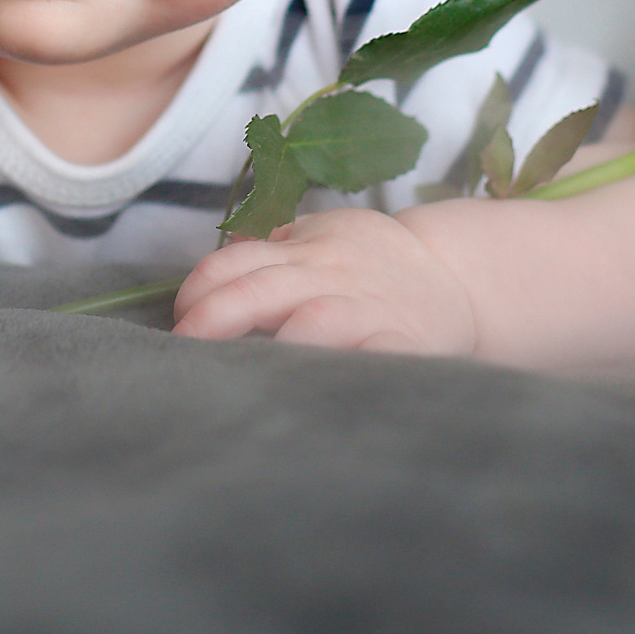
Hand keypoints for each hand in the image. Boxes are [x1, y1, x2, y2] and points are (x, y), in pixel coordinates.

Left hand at [170, 207, 475, 355]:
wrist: (455, 275)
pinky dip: (345, 372)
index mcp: (302, 249)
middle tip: (185, 349)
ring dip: (275, 347)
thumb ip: (270, 252)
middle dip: (214, 318)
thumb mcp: (321, 238)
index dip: (199, 290)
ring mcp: (365, 309)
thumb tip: (208, 279)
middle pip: (260, 290)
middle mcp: (328, 275)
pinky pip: (373, 357)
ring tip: (243, 376)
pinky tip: (315, 395)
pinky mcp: (401, 342)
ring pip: (314, 322)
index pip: (235, 262)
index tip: (179, 320)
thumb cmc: (371, 264)